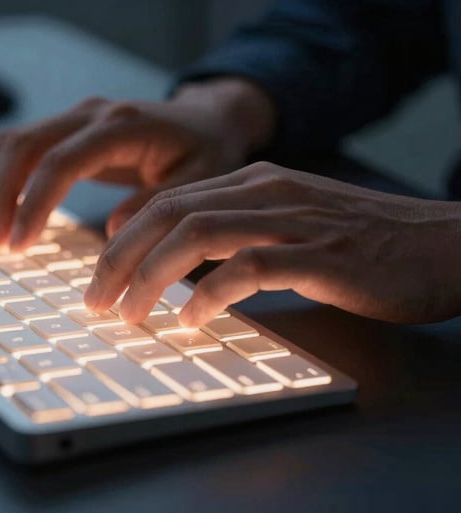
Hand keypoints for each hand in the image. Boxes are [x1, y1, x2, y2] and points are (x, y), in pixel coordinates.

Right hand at [0, 77, 275, 249]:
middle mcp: (92, 113)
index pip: (60, 162)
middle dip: (1, 196)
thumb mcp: (200, 180)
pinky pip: (23, 148)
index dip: (33, 204)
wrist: (207, 120)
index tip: (20, 244)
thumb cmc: (207, 151)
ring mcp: (77, 117)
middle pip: (23, 145)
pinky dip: (6, 180)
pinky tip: (8, 214)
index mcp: (122, 126)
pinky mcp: (70, 129)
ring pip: (14, 143)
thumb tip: (114, 232)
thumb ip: (157, 203)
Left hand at [84, 161, 460, 324]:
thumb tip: (182, 267)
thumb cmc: (365, 243)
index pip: (168, 201)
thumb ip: (239, 234)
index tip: (101, 273)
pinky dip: (209, 295)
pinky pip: (247, 269)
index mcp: (254, 182)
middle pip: (168, 215)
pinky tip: (190, 320)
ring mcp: (292, 220)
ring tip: (128, 314)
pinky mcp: (319, 255)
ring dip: (151, 277)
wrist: (445, 245)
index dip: (125, 238)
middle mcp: (266, 192)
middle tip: (95, 300)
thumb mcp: (290, 223)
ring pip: (197, 235)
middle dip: (121, 259)